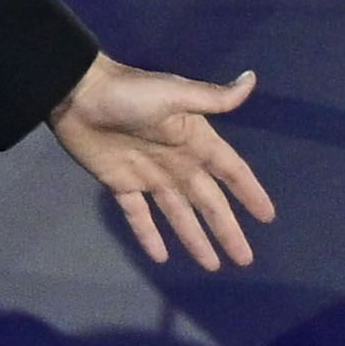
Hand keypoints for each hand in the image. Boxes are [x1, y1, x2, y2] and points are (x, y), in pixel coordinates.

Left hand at [50, 56, 275, 269]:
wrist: (77, 94)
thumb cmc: (129, 93)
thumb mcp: (176, 93)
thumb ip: (214, 97)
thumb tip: (251, 81)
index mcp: (195, 141)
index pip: (231, 172)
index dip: (250, 193)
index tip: (267, 216)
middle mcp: (178, 163)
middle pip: (209, 203)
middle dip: (227, 230)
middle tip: (245, 259)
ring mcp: (150, 177)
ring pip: (179, 216)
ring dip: (196, 240)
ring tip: (212, 265)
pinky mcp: (121, 185)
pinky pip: (139, 216)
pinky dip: (149, 236)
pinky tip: (161, 257)